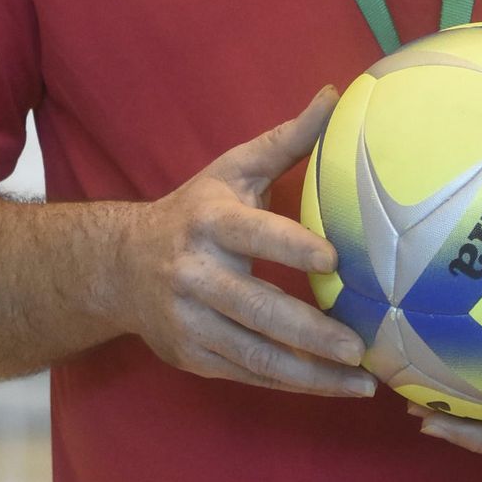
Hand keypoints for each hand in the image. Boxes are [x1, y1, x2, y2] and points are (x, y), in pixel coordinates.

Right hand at [110, 87, 375, 399]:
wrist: (119, 267)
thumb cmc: (196, 211)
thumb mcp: (234, 170)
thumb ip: (287, 140)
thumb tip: (335, 94)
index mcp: (210, 222)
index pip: (254, 234)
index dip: (290, 247)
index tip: (333, 261)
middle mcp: (195, 274)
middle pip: (256, 308)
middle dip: (310, 332)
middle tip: (360, 347)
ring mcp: (190, 321)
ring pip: (255, 354)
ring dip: (310, 373)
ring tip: (362, 383)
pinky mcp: (192, 356)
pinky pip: (247, 375)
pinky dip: (290, 384)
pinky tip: (331, 387)